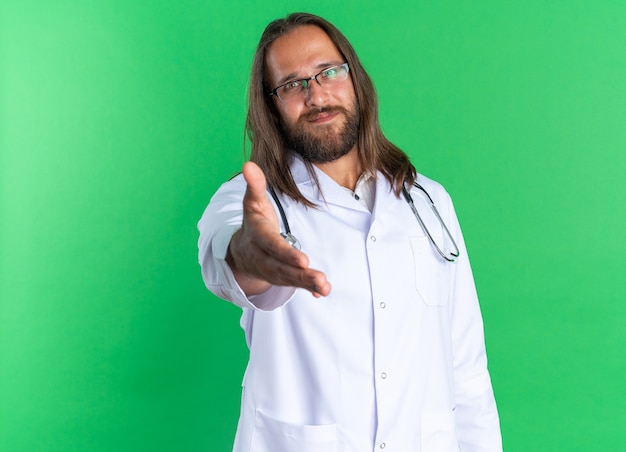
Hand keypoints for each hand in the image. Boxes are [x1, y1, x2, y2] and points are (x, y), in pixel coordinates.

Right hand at [226, 162, 330, 297]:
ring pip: (290, 278)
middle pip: (282, 267)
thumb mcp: (252, 203)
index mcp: (258, 237)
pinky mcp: (282, 277)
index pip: (272, 246)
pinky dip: (309, 289)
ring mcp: (273, 270)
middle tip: (319, 278)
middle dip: (300, 274)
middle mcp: (264, 257)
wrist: (241, 252)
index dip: (286, 253)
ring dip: (307, 284)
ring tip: (324, 286)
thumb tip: (248, 165)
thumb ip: (254, 186)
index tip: (303, 260)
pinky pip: (295, 284)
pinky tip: (322, 291)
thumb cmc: (254, 222)